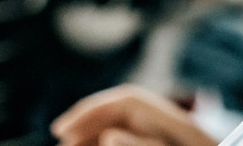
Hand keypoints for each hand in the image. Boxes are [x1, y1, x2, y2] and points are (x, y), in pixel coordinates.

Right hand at [52, 85, 217, 145]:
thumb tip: (109, 135)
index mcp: (181, 123)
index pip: (128, 101)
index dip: (91, 110)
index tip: (62, 130)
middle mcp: (178, 127)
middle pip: (125, 113)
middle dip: (89, 124)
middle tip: (62, 143)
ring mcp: (176, 137)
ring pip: (127, 129)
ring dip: (97, 136)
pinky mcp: (174, 144)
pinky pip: (139, 138)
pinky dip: (117, 142)